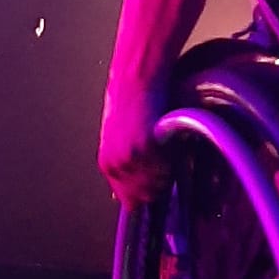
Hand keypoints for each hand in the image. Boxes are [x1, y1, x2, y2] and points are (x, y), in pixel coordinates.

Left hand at [99, 75, 170, 208]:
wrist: (135, 78)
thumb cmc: (130, 104)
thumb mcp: (118, 140)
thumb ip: (122, 166)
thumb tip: (122, 198)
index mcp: (107, 164)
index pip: (129, 200)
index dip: (145, 192)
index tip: (155, 181)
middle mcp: (116, 164)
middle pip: (145, 196)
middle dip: (156, 182)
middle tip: (162, 159)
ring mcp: (131, 157)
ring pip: (158, 184)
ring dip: (165, 170)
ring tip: (163, 146)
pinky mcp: (146, 146)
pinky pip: (167, 167)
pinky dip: (171, 158)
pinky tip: (165, 138)